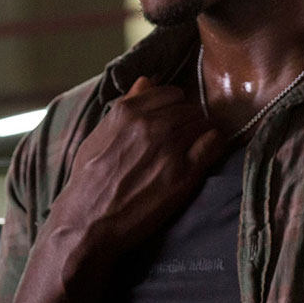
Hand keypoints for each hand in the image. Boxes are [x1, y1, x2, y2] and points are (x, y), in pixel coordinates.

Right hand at [13, 75, 223, 302]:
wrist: (89, 222)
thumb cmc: (90, 180)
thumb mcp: (99, 135)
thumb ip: (127, 106)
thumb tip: (147, 81)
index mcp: (128, 111)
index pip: (172, 93)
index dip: (176, 107)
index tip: (174, 121)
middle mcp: (151, 124)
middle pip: (191, 109)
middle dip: (191, 121)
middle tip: (186, 140)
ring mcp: (170, 147)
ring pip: (203, 123)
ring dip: (202, 134)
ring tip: (193, 150)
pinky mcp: (185, 172)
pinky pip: (214, 143)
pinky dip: (215, 144)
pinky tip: (206, 154)